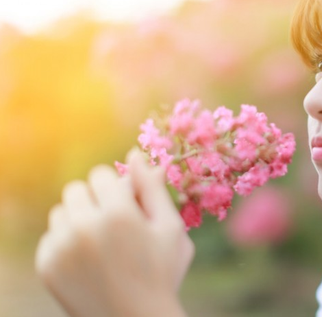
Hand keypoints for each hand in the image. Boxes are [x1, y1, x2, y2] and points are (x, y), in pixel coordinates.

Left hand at [35, 149, 193, 316]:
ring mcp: (62, 247)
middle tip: (112, 226)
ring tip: (100, 245)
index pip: (101, 174)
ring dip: (79, 220)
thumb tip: (135, 153)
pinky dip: (66, 243)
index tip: (127, 208)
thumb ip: (152, 188)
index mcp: (118, 214)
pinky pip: (51, 236)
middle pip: (76, 189)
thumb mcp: (170, 228)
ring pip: (61, 211)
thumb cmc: (161, 271)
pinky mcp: (47, 265)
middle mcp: (84, 227)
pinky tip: (88, 261)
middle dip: (95, 201)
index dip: (116, 190)